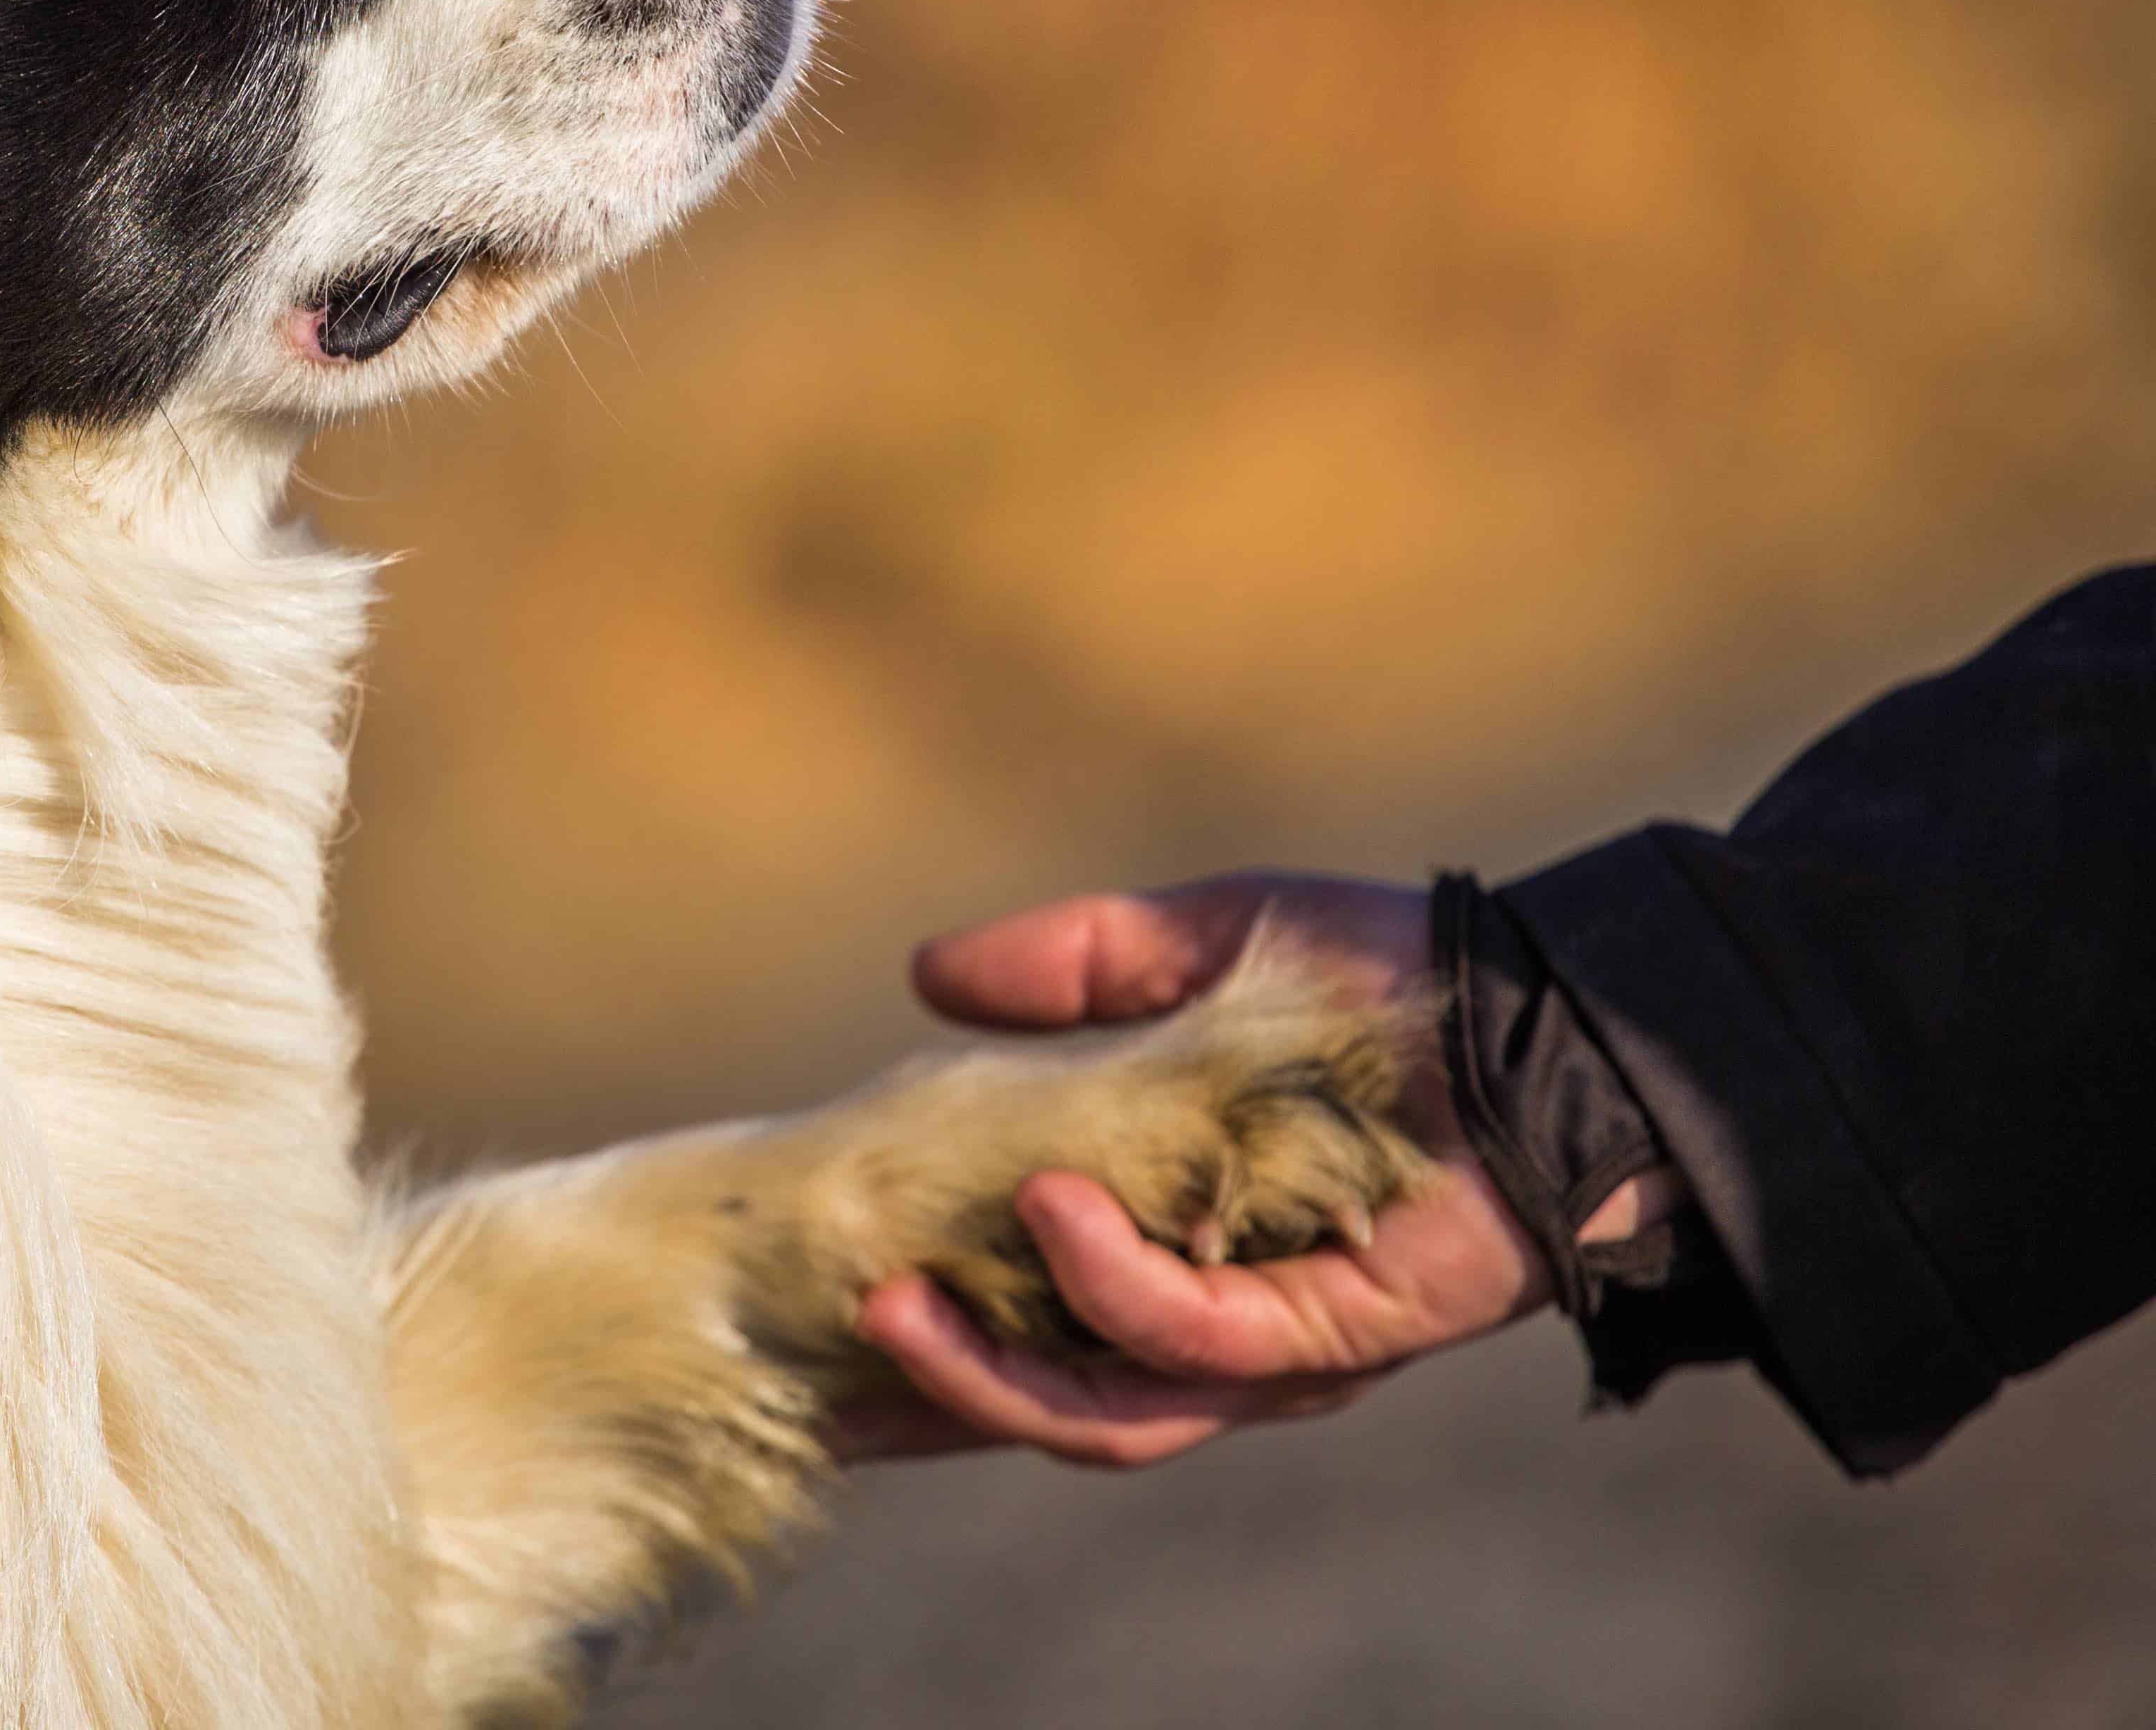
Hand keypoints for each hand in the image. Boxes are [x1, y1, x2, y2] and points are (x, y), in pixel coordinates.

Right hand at [844, 873, 1649, 1467]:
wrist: (1546, 1008)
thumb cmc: (1384, 977)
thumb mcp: (1197, 946)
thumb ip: (1074, 965)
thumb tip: (926, 971)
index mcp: (1161, 1243)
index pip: (1021, 1320)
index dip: (921, 1329)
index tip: (815, 1287)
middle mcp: (1206, 1320)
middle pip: (1040, 1404)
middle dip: (927, 1385)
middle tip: (834, 1315)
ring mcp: (1268, 1346)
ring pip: (1101, 1414)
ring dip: (985, 1369)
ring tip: (897, 1297)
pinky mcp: (1329, 1337)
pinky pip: (1193, 1343)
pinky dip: (1107, 1286)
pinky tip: (1049, 1207)